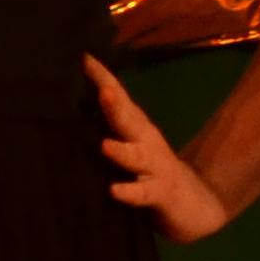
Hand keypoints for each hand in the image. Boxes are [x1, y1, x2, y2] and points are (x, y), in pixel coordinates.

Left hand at [88, 55, 229, 241]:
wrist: (194, 203)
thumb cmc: (148, 170)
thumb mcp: (129, 142)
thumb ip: (107, 125)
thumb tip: (65, 106)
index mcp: (135, 127)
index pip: (118, 97)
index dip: (102, 78)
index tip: (83, 57)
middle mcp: (145, 141)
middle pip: (129, 120)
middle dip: (115, 105)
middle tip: (102, 90)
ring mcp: (154, 167)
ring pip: (137, 157)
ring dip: (122, 151)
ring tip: (105, 146)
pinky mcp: (160, 193)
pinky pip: (143, 193)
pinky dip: (129, 192)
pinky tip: (114, 191)